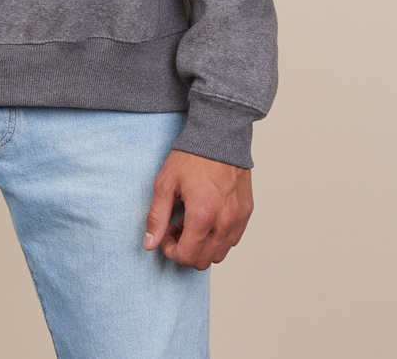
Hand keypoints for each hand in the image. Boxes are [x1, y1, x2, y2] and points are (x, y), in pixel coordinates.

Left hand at [142, 149, 252, 269]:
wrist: (219, 135)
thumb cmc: (191, 157)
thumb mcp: (165, 183)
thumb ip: (157, 217)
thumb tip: (149, 243)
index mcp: (202, 216)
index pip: (187, 256)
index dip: (171, 250)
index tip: (165, 233)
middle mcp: (224, 222)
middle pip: (203, 260)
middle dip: (185, 249)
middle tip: (176, 227)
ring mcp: (238, 219)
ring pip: (219, 254)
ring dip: (202, 246)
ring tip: (192, 222)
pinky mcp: (247, 213)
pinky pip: (232, 240)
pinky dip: (218, 237)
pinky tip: (207, 217)